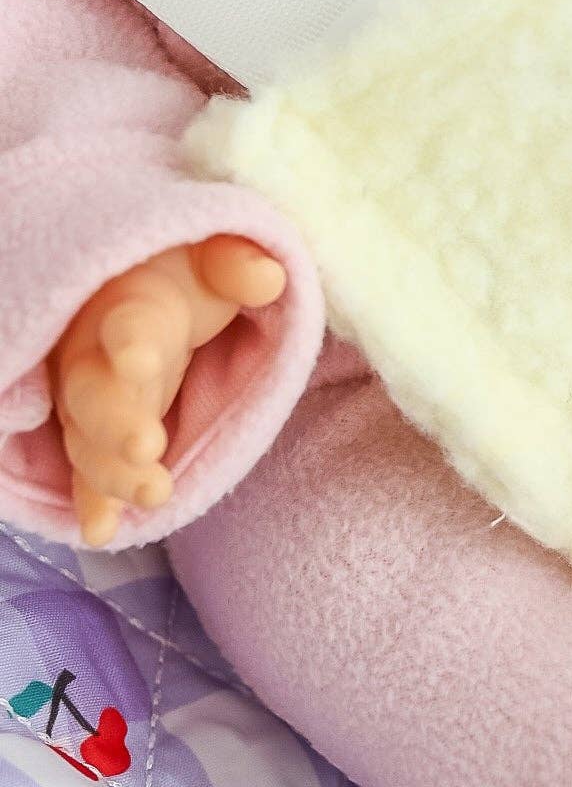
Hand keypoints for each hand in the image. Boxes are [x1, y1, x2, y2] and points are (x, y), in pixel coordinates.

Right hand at [50, 237, 285, 547]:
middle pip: (94, 394)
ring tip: (155, 493)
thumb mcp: (213, 253)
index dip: (129, 343)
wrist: (146, 289)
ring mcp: (92, 403)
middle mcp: (96, 358)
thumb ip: (235, 261)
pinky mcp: (96, 437)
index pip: (126, 325)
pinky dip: (92, 502)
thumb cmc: (184, 271)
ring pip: (87, 442)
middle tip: (147, 448)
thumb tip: (269, 277)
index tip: (139, 360)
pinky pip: (87, 473)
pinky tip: (101, 533)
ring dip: (112, 473)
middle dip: (115, 423)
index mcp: (128, 307)